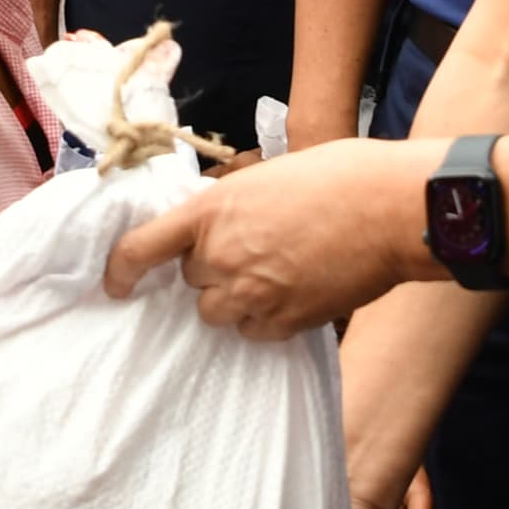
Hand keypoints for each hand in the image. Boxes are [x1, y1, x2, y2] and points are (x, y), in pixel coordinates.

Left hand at [104, 136, 435, 338]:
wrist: (391, 208)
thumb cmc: (339, 176)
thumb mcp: (267, 176)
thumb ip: (230, 206)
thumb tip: (216, 227)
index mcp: (212, 211)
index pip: (141, 248)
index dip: (121, 270)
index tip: (118, 283)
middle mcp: (223, 256)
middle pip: (191, 280)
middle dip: (212, 268)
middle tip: (253, 248)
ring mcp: (253, 293)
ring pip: (217, 312)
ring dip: (234, 297)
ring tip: (274, 273)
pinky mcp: (285, 321)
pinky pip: (254, 332)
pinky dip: (265, 318)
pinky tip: (295, 292)